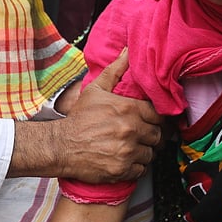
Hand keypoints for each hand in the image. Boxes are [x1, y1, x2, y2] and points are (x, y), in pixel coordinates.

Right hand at [50, 50, 162, 182]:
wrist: (61, 146)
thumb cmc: (79, 118)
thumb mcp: (96, 89)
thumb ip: (115, 70)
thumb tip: (128, 51)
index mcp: (129, 109)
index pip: (160, 115)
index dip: (158, 118)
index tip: (152, 120)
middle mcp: (131, 130)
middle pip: (158, 135)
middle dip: (153, 135)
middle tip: (144, 135)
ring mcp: (127, 151)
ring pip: (151, 153)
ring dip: (145, 151)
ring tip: (134, 147)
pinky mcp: (122, 169)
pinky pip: (142, 169)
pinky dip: (137, 166)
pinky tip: (127, 159)